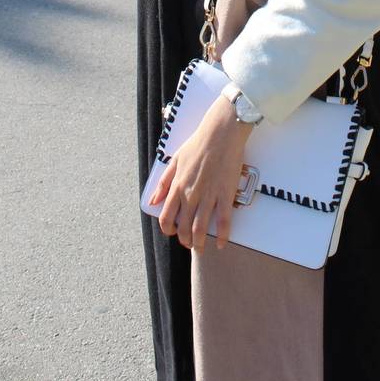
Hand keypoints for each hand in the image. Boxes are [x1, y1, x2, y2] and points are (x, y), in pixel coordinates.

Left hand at [148, 94, 252, 252]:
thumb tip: (154, 200)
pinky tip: (221, 243)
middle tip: (189, 244)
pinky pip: (223, 221)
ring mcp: (208, 195)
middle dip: (184, 240)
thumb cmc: (198, 143)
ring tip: (201, 248)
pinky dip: (222, 236)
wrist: (221, 132)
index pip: (166, 217)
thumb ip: (164, 182)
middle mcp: (191, 194)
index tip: (173, 232)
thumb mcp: (175, 160)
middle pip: (183, 227)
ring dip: (199, 243)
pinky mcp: (225, 194)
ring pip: (200, 229)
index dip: (168, 229)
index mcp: (177, 186)